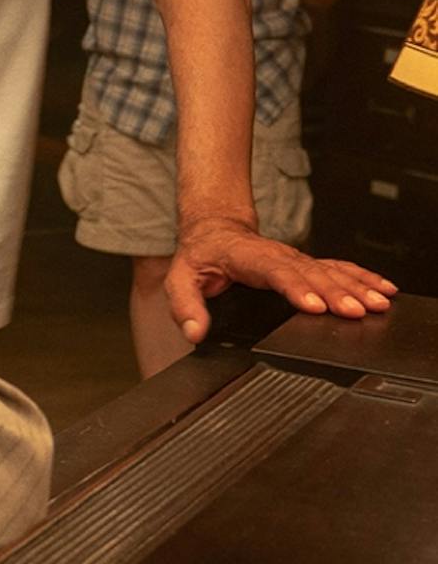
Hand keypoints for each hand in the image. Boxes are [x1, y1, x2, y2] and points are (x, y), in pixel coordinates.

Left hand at [165, 216, 395, 343]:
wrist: (214, 231)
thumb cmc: (199, 257)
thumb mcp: (180, 280)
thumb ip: (186, 307)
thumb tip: (194, 332)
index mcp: (248, 259)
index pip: (274, 273)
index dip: (296, 288)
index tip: (314, 306)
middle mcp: (278, 257)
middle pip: (310, 275)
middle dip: (335, 294)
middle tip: (356, 312)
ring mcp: (295, 259)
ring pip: (330, 272)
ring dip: (356, 287)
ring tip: (377, 303)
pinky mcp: (307, 264)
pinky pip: (339, 268)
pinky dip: (363, 277)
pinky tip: (383, 288)